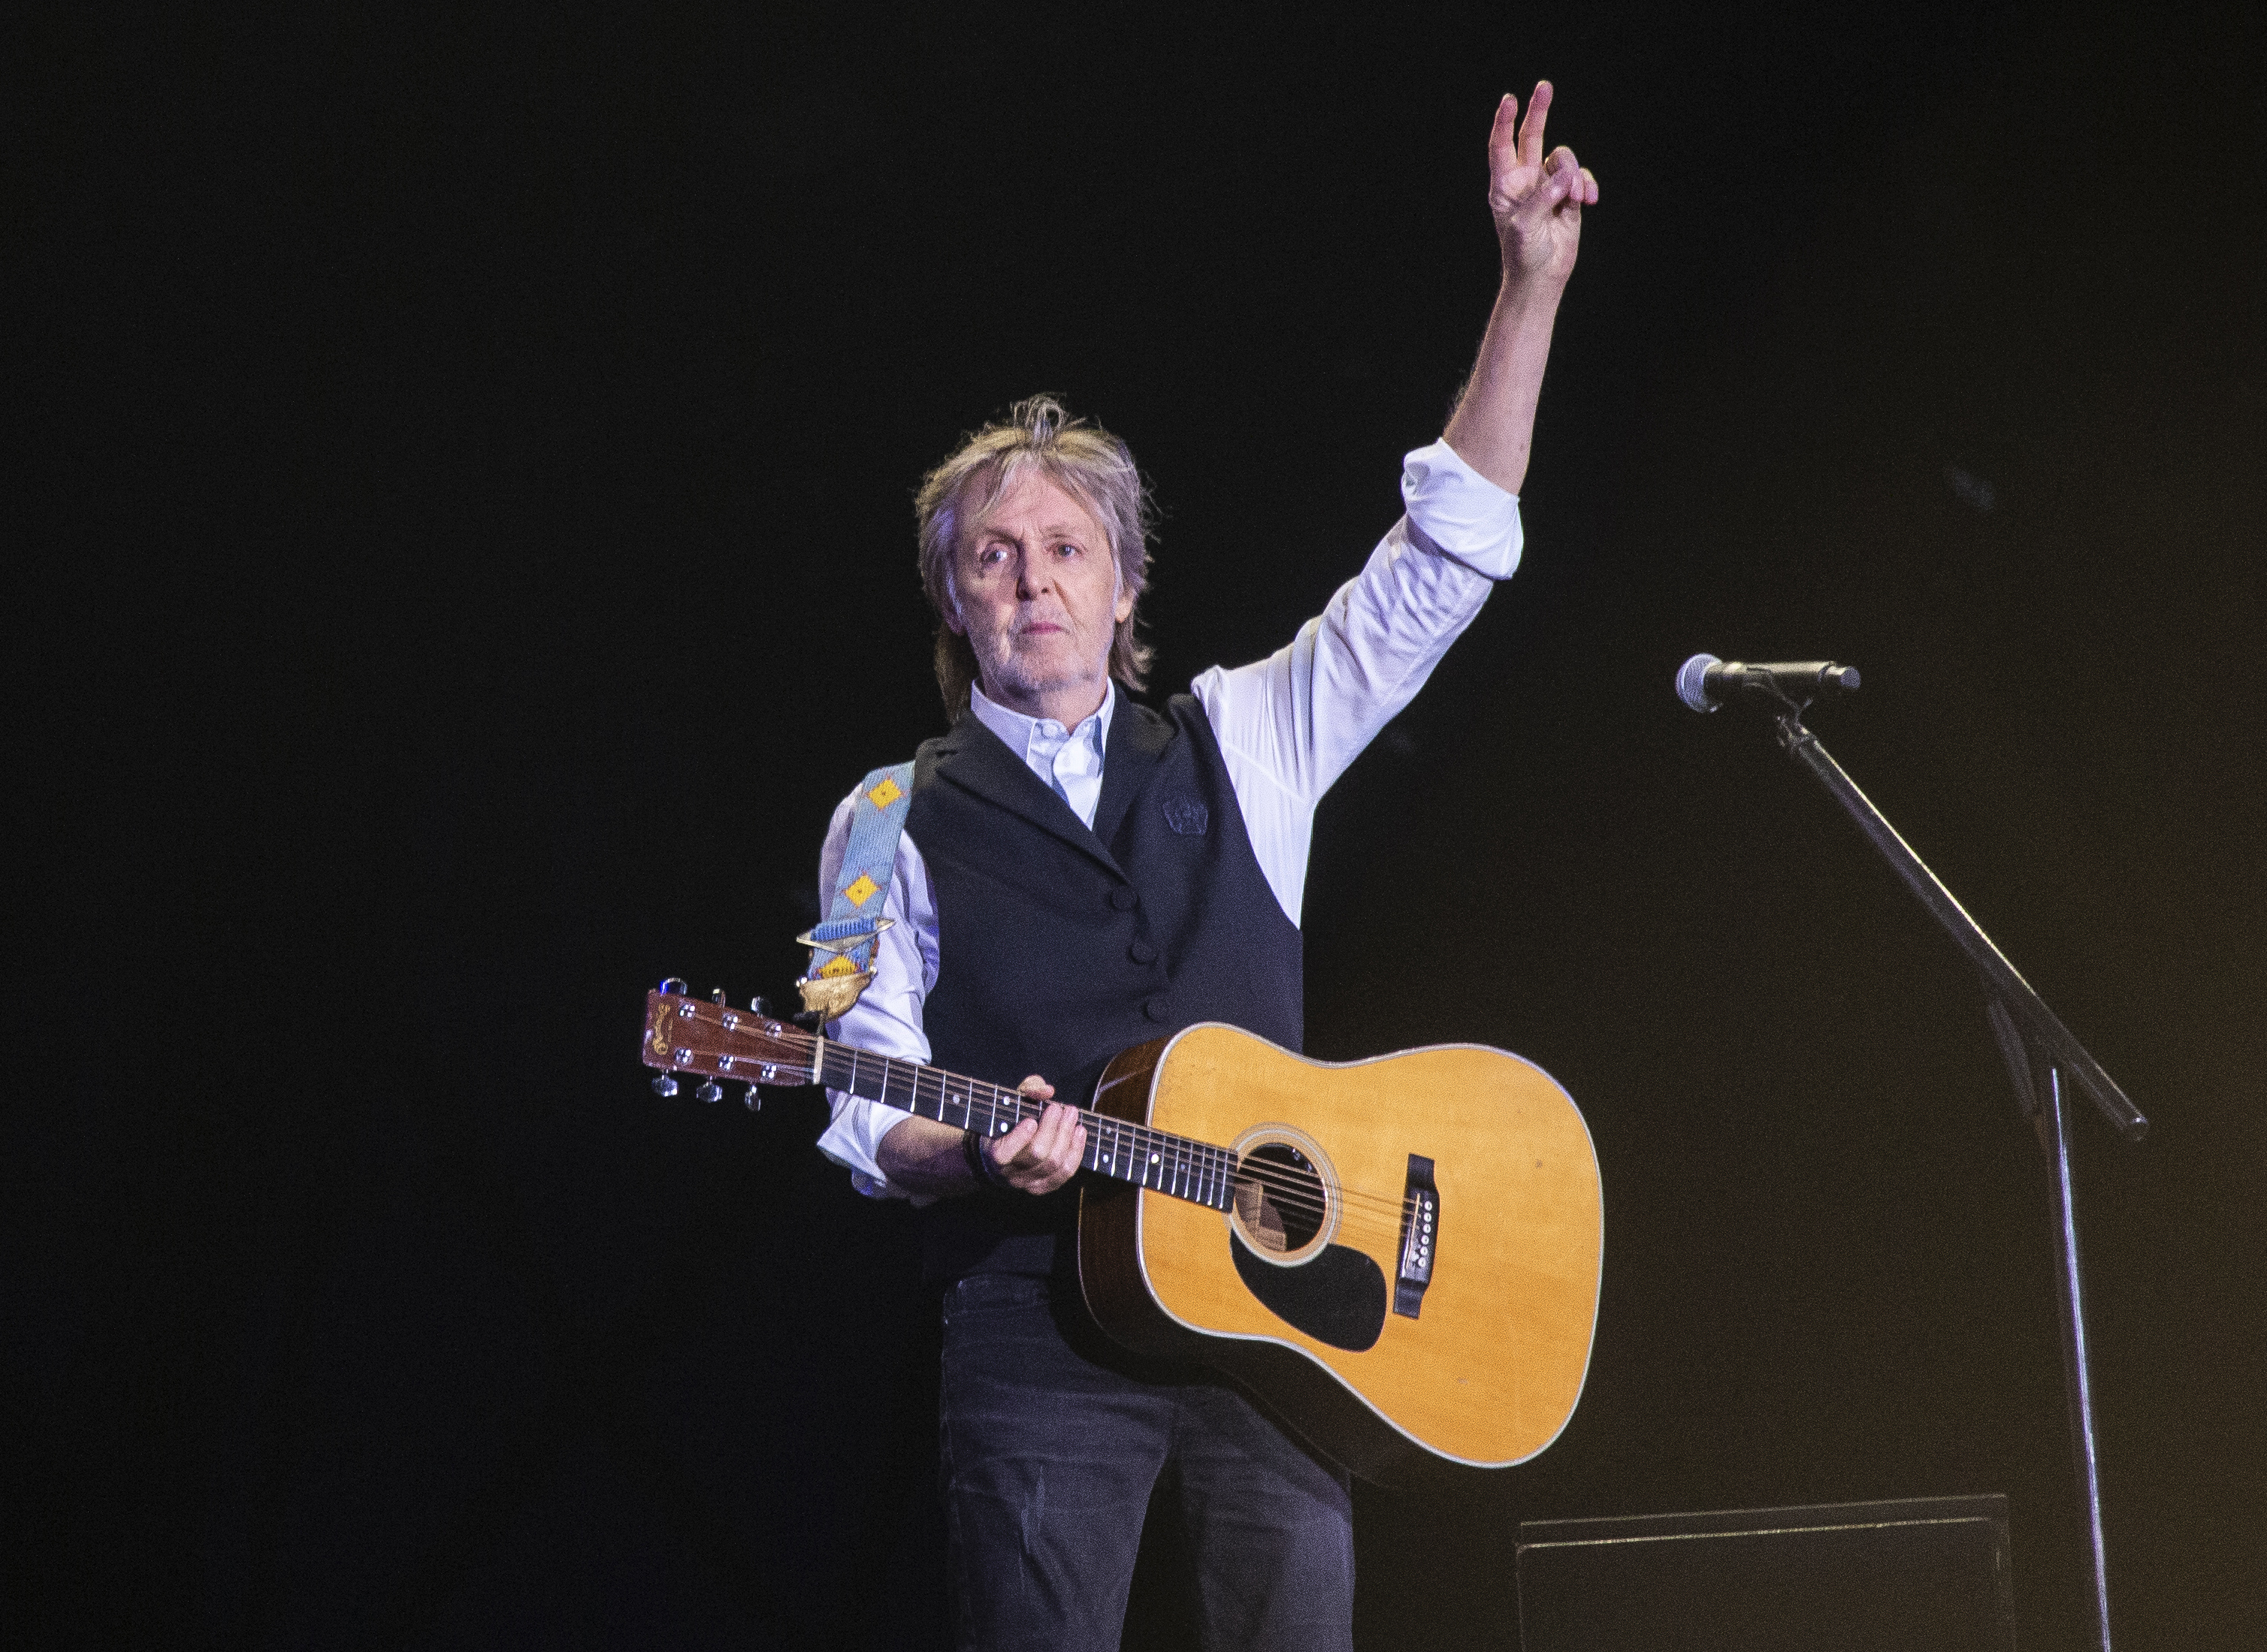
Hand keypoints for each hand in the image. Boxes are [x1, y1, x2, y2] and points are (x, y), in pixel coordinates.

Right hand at [982, 1077, 1085, 1194]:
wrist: (998, 1155)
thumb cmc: (1006, 1123)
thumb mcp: (1009, 1102)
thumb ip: (1026, 1090)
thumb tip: (1047, 1090)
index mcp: (993, 1153)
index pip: (1003, 1153)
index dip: (1019, 1138)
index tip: (1031, 1121)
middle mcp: (1009, 1172)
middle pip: (1036, 1154)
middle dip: (1052, 1129)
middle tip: (1061, 1108)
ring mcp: (1027, 1182)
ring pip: (1053, 1164)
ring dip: (1067, 1137)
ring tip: (1073, 1117)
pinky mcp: (1043, 1186)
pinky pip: (1064, 1173)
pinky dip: (1075, 1152)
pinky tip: (1080, 1133)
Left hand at [1487, 82, 1597, 289]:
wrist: (1542, 276)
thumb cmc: (1522, 253)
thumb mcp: (1524, 225)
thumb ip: (1543, 197)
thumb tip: (1565, 175)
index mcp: (1504, 185)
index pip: (1501, 146)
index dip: (1504, 122)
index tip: (1509, 100)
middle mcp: (1525, 180)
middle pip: (1531, 137)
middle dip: (1538, 112)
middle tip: (1544, 86)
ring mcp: (1547, 186)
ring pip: (1563, 159)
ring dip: (1572, 174)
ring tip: (1576, 198)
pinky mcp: (1568, 196)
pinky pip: (1580, 177)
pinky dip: (1586, 185)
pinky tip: (1589, 200)